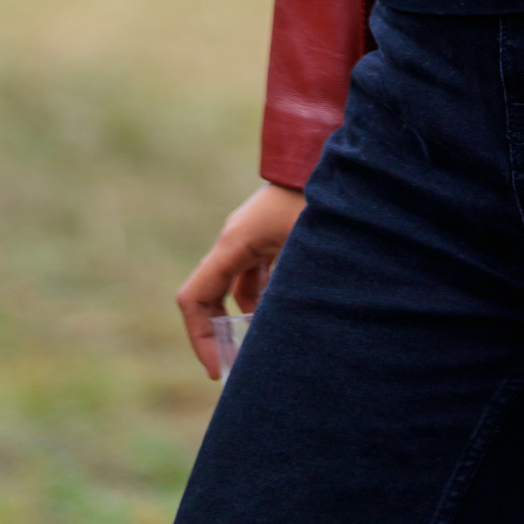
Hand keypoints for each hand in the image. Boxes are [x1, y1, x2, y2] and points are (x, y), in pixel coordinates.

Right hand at [176, 182, 304, 378]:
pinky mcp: (268, 235)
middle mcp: (234, 241)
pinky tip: (293, 307)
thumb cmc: (316, 198)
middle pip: (211, 297)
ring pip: (237, 288)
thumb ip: (285, 293)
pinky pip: (256, 274)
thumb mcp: (303, 250)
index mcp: (233, 244)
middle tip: (245, 367)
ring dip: (250, 317)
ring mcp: (250, 237)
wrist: (329, 154)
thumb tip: (273, 337)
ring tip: (277, 342)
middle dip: (223, 334)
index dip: (200, 338)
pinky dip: (267, 296)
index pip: (194, 299)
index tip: (219, 369)